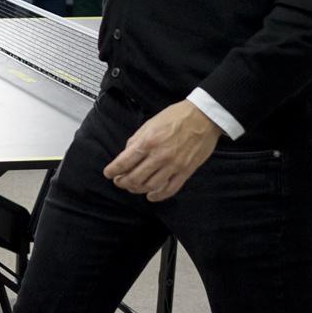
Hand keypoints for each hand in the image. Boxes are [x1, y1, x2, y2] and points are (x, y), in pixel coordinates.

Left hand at [102, 100, 221, 201]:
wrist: (203, 117)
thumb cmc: (176, 116)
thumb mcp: (150, 123)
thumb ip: (137, 139)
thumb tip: (127, 153)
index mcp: (148, 141)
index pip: (124, 161)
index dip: (113, 170)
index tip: (108, 173)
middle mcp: (159, 156)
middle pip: (135, 177)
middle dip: (123, 182)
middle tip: (119, 181)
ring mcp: (173, 166)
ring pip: (150, 186)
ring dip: (138, 189)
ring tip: (132, 187)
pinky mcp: (186, 172)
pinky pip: (170, 189)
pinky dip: (158, 196)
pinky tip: (150, 196)